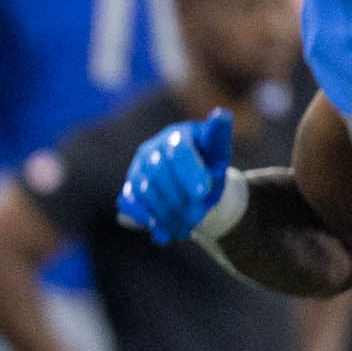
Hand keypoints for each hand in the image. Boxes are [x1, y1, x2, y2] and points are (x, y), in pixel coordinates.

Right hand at [118, 109, 234, 245]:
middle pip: (160, 173)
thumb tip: (221, 114)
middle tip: (199, 216)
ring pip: (146, 191)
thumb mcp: (218, 152)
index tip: (203, 193)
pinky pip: (134, 205)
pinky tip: (163, 235)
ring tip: (187, 228)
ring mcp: (137, 169)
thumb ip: (218, 137)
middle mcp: (152, 149)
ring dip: (166, 212)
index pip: (178, 151)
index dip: (189, 172)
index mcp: (176, 135)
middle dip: (179, 197)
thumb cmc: (209, 164)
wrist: (194, 184)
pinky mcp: (130, 189)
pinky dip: (148, 220)